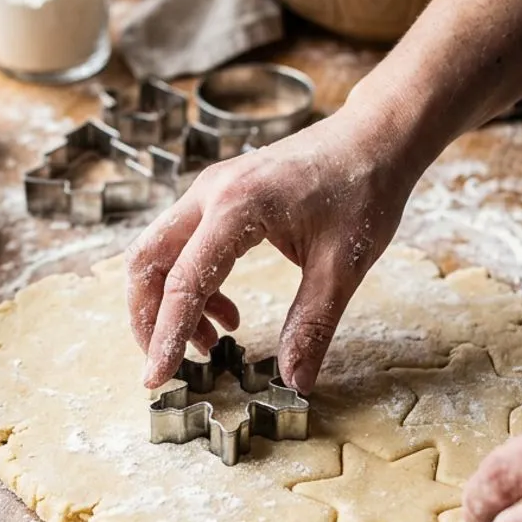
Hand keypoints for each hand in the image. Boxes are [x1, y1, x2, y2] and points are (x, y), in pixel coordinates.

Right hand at [126, 106, 409, 392]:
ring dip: (170, 304)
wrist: (374, 139)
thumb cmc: (364, 190)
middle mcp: (210, 193)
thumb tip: (295, 382)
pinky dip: (190, 285)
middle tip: (171, 363)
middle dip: (148, 318)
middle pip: (147, 261)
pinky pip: (182, 244)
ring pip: (158, 252)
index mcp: (237, 207)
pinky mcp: (218, 195)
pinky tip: (227, 314)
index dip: (166, 336)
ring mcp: (210, 190)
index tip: (157, 379)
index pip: (183, 282)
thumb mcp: (345, 266)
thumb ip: (313, 325)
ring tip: (211, 343)